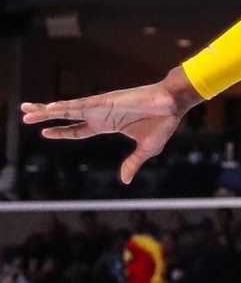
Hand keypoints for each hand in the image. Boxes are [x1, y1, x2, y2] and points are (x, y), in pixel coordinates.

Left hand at [21, 71, 198, 184]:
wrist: (173, 105)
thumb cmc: (163, 123)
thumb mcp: (146, 150)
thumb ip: (132, 163)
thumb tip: (125, 181)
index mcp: (107, 124)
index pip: (78, 129)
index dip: (61, 131)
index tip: (45, 132)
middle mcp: (99, 114)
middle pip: (66, 116)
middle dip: (45, 116)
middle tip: (25, 116)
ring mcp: (99, 107)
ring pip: (66, 108)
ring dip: (46, 110)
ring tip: (26, 111)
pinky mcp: (104, 101)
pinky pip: (79, 105)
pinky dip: (64, 107)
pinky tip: (49, 108)